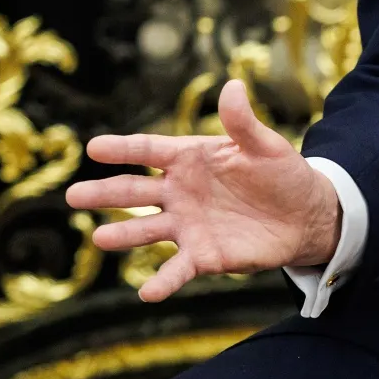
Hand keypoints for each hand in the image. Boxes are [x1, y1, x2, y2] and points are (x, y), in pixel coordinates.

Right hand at [65, 79, 340, 302]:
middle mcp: (180, 191)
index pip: (148, 150)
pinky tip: (146, 293)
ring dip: (123, 236)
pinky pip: (177, 269)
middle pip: (135, 190)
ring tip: (98, 239)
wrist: (305, 216)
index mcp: (189, 157)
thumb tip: (232, 86)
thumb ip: (243, 122)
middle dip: (104, 193)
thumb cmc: (282, 173)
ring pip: (147, 230)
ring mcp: (188, 225)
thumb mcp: (265, 145)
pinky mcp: (203, 255)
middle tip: (72, 196)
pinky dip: (162, 281)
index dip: (122, 148)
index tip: (93, 148)